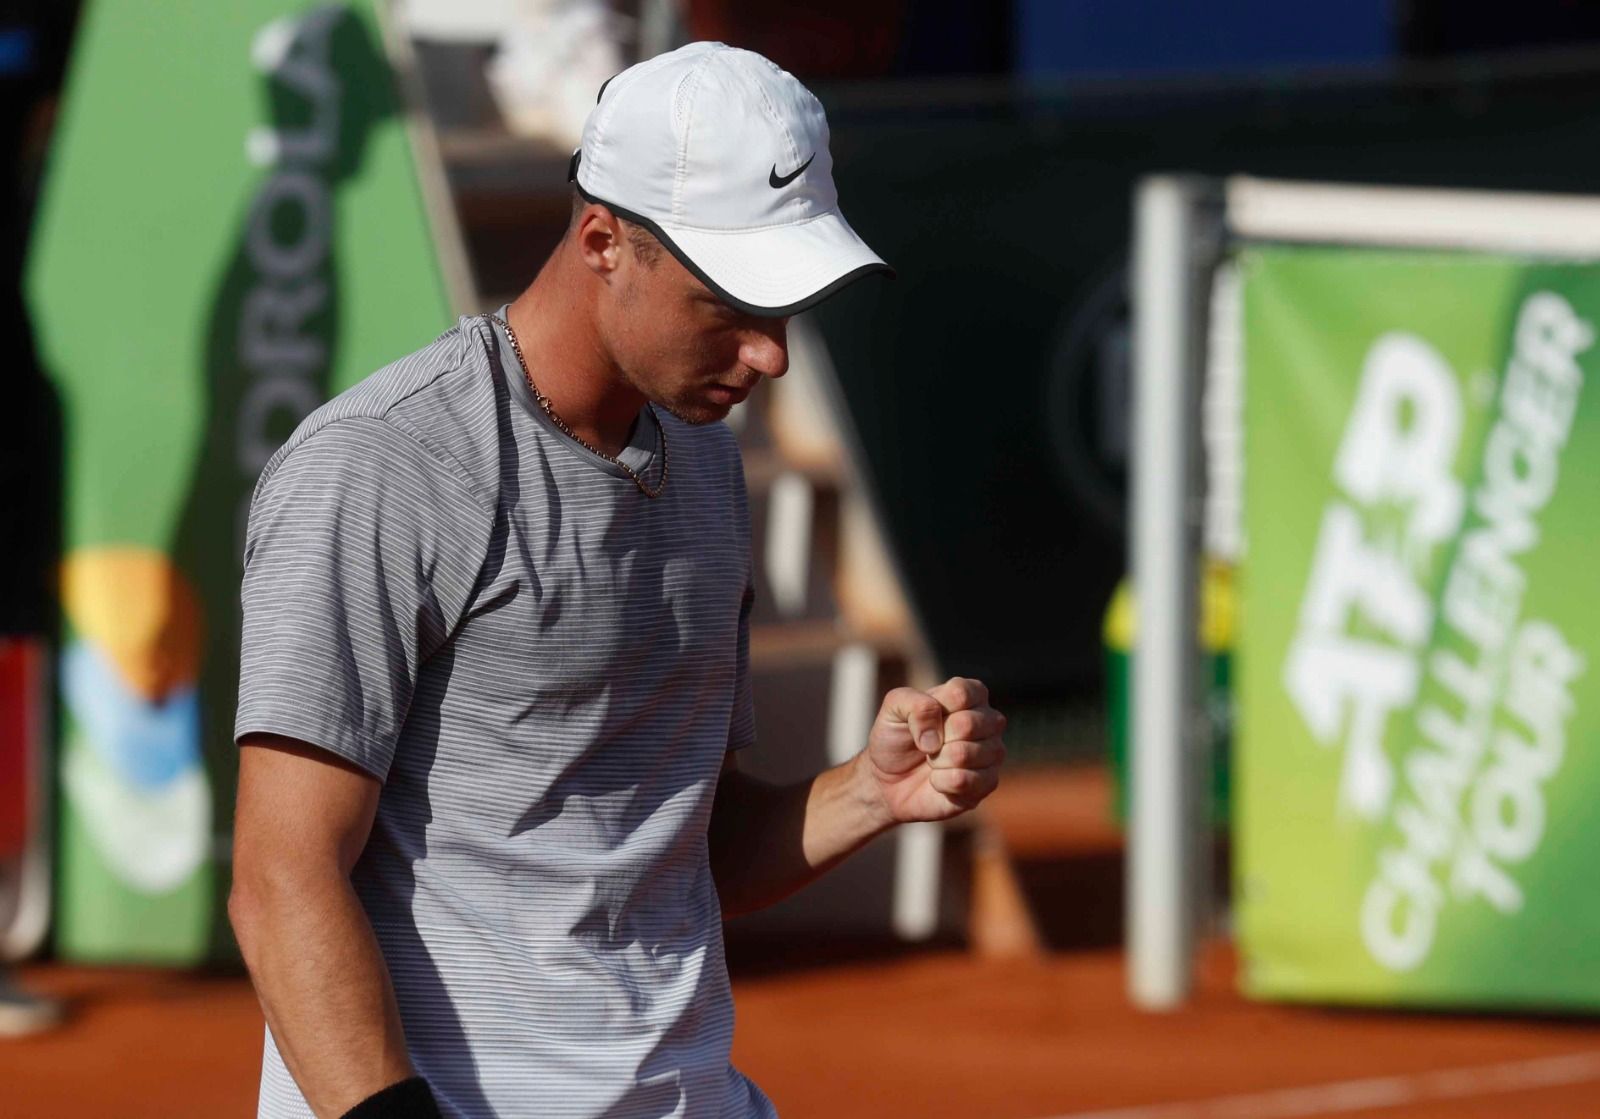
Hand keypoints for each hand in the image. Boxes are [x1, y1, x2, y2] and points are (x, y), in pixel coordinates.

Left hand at [857, 677, 1006, 824]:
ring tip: (933, 762)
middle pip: (967, 724)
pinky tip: (938, 780)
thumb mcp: (894, 708)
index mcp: (972, 694)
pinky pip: (964, 781)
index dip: (933, 712)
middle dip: (935, 739)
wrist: (889, 779)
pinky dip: (940, 782)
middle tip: (927, 745)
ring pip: (965, 755)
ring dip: (937, 762)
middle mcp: (990, 721)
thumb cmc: (896, 737)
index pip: (961, 694)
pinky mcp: (988, 783)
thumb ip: (914, 704)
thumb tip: (936, 737)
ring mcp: (993, 753)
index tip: (920, 720)